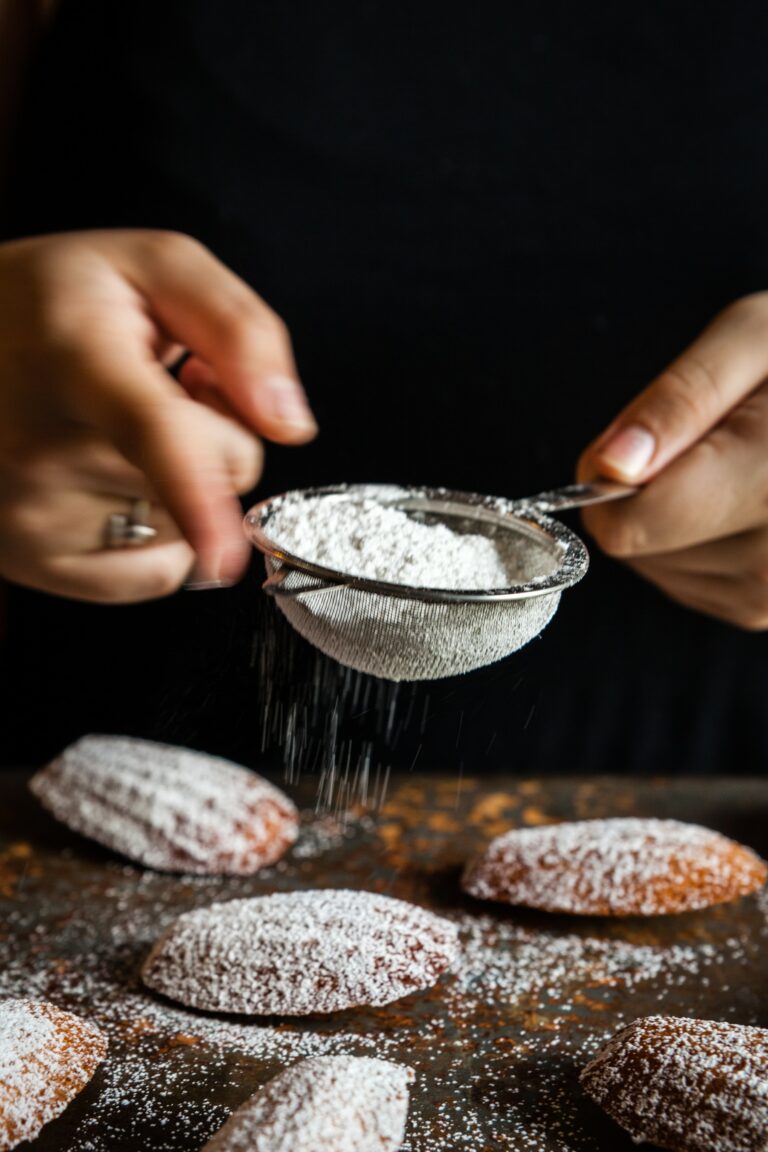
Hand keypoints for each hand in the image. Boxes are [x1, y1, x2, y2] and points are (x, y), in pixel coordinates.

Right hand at [0, 230, 316, 601]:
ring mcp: (32, 516)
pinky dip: (161, 538)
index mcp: (79, 358)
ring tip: (119, 432)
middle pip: (217, 475)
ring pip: (192, 527)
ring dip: (183, 486)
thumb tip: (289, 424)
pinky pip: (154, 575)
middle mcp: (44, 447)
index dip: (197, 494)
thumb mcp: (152, 267)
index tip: (222, 551)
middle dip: (219, 435)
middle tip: (159, 392)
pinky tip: (113, 485)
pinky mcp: (34, 561)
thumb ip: (240, 331)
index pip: (150, 432)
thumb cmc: (51, 303)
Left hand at [577, 293, 767, 629]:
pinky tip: (744, 499)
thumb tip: (608, 465)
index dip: (609, 479)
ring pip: (656, 567)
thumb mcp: (753, 337)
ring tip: (742, 464)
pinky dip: (695, 541)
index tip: (638, 439)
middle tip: (715, 440)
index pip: (632, 525)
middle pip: (637, 549)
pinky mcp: (765, 611)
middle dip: (649, 491)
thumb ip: (679, 400)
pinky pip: (686, 581)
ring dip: (672, 517)